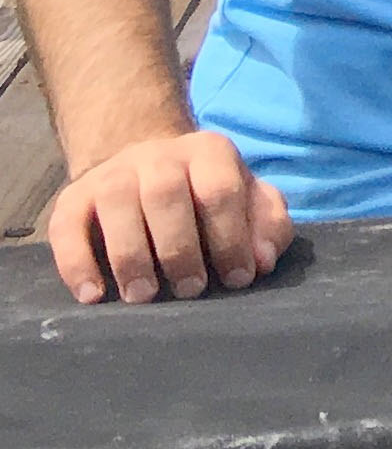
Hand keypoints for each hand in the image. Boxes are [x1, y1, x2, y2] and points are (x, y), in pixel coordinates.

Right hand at [44, 127, 292, 304]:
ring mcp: (113, 172)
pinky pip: (67, 226)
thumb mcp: (250, 202)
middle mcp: (158, 155)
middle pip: (165, 193)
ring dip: (130, 255)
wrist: (148, 168)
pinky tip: (92, 294)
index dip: (230, 238)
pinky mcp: (74, 196)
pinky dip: (76, 262)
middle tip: (190, 290)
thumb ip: (267, 226)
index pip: (220, 190)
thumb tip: (263, 261)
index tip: (236, 279)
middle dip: (179, 248)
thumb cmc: (208, 197)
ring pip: (116, 203)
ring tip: (143, 295)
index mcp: (209, 152)